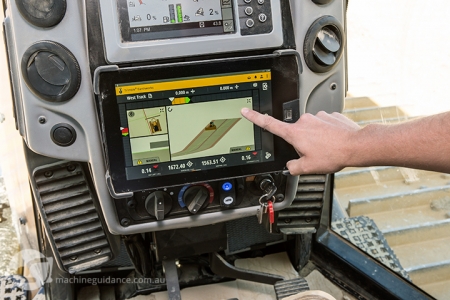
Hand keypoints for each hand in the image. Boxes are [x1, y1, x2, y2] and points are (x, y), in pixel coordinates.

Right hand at [241, 108, 360, 174]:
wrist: (356, 146)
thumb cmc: (333, 154)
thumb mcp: (308, 168)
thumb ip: (293, 167)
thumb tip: (291, 166)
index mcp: (295, 133)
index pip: (269, 124)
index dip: (255, 118)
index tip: (246, 111)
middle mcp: (305, 121)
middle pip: (296, 133)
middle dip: (302, 143)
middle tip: (314, 153)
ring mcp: (318, 116)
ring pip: (311, 130)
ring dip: (316, 139)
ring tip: (327, 149)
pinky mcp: (330, 115)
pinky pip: (324, 125)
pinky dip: (327, 134)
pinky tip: (334, 142)